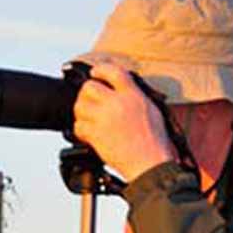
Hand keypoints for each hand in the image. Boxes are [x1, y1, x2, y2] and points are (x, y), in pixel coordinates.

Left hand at [73, 63, 176, 181]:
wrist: (149, 162)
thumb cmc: (154, 141)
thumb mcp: (152, 110)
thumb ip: (135, 96)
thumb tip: (123, 90)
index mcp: (133, 95)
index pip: (113, 72)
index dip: (100, 70)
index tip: (95, 73)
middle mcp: (117, 103)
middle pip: (89, 87)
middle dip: (86, 93)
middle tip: (89, 100)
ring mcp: (104, 119)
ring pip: (79, 105)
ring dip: (81, 111)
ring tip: (88, 117)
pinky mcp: (95, 135)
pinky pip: (77, 126)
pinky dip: (80, 129)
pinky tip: (87, 132)